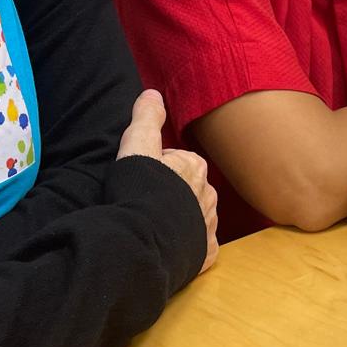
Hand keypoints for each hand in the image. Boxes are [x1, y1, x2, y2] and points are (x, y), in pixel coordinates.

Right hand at [118, 90, 219, 273]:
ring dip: (177, 220)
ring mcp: (208, 226)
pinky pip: (199, 247)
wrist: (144, 241)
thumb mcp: (138, 145)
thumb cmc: (140, 191)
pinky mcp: (204, 254)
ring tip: (151, 225)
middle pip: (187, 189)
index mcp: (195, 166)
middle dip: (170, 194)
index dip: (155, 169)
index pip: (176, 161)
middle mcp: (208, 194)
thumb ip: (146, 118)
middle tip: (143, 203)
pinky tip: (169, 247)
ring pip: (194, 217)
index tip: (140, 179)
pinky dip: (187, 247)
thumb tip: (153, 93)